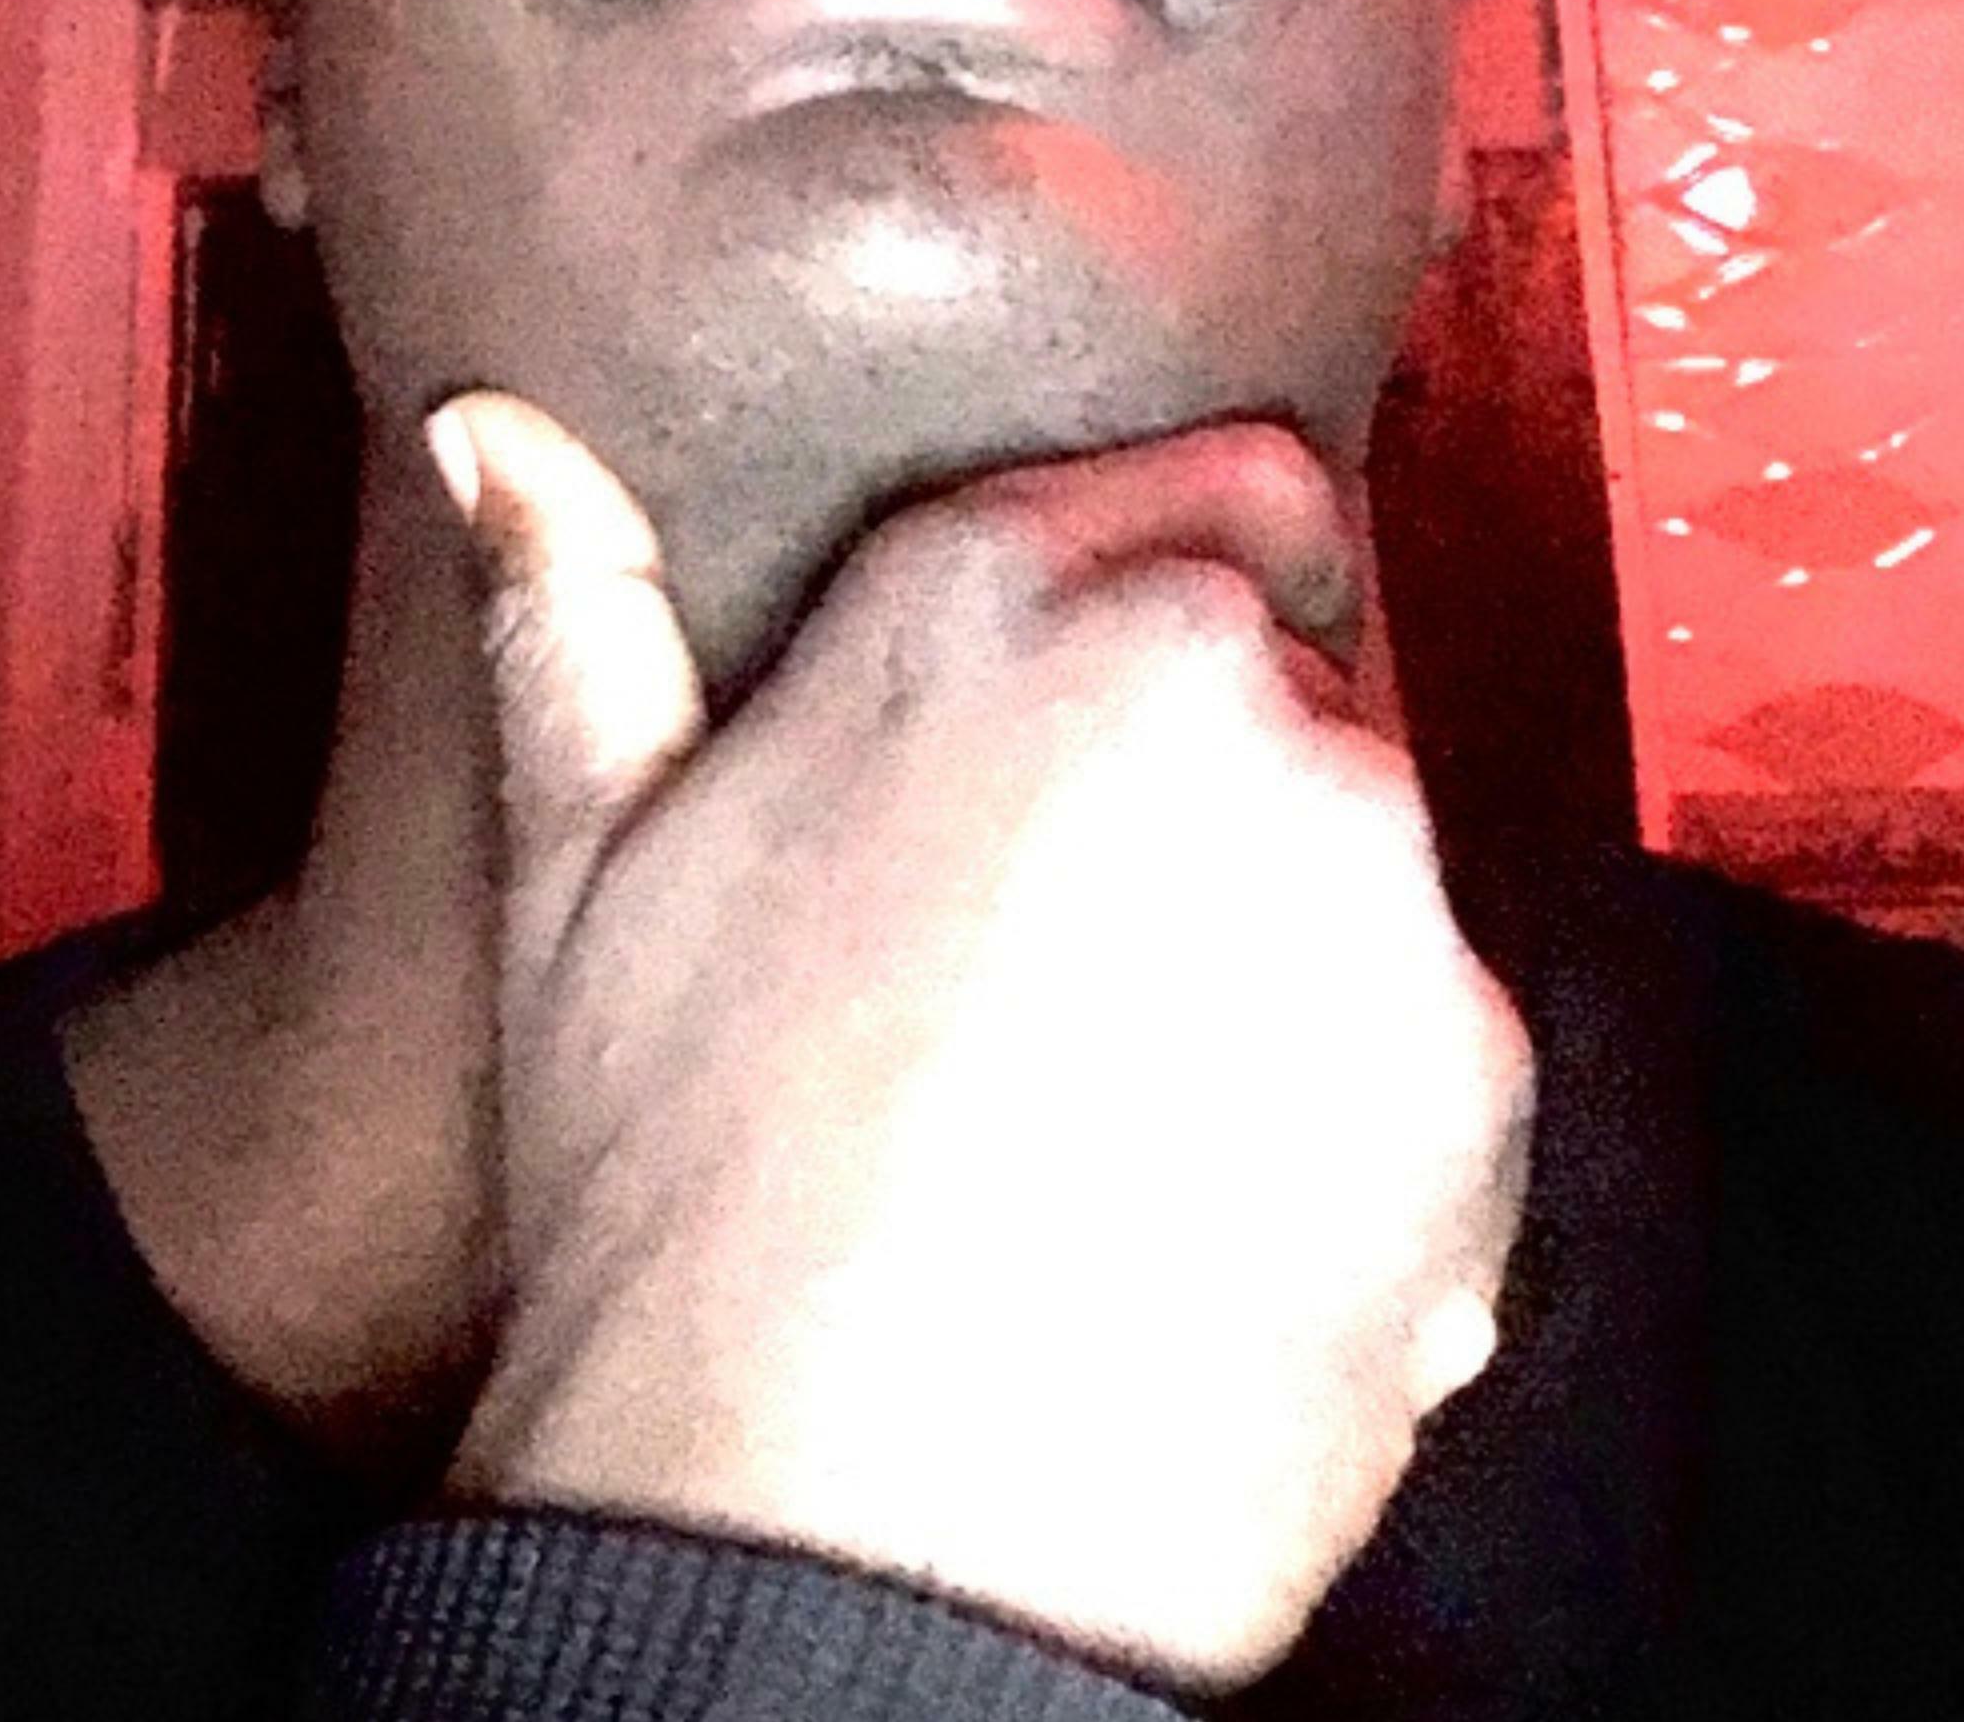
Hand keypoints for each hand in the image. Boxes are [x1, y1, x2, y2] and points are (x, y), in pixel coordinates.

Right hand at [429, 394, 1533, 1691]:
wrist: (827, 1526)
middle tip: (1069, 985)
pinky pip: (1448, 1052)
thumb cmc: (680, 1195)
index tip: (1154, 708)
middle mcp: (1184, 677)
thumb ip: (567, 614)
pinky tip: (1210, 1219)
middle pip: (1291, 691)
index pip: (1219, 486)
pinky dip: (1371, 1127)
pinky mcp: (1469, 1042)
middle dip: (1215, 805)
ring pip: (1365, 870)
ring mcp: (1345, 856)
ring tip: (1122, 1126)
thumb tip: (494, 438)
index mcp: (978, 596)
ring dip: (1291, 968)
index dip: (1205, 583)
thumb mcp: (578, 874)